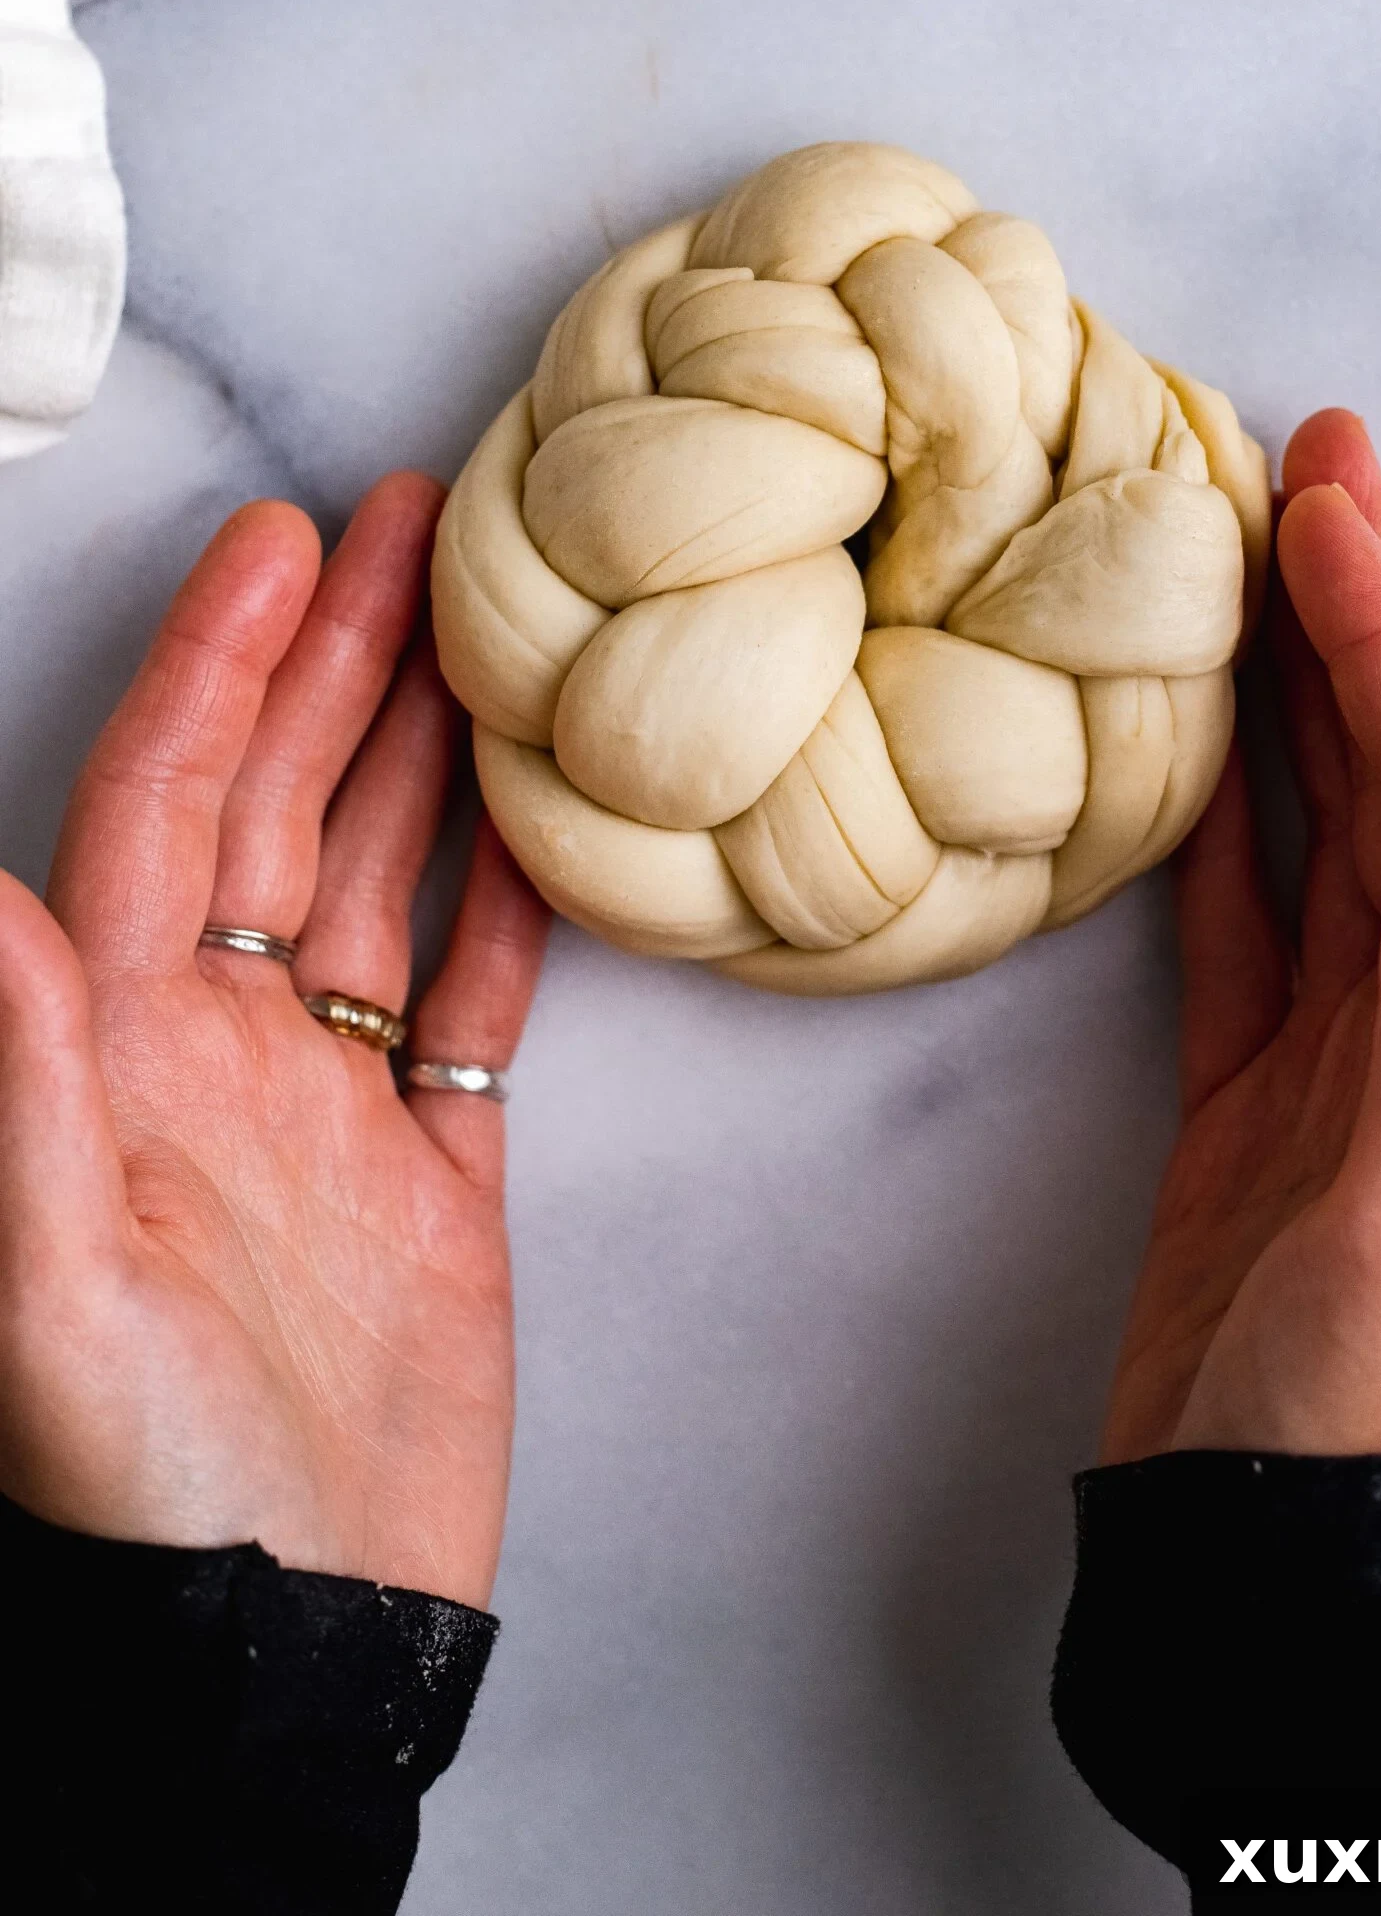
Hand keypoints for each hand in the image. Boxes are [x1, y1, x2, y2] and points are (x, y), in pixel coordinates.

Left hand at [0, 477, 549, 1606]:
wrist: (302, 1644)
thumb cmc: (159, 1499)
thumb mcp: (57, 1298)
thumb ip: (21, 1086)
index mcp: (125, 1058)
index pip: (164, 810)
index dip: (220, 670)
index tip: (284, 544)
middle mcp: (217, 1057)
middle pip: (279, 809)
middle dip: (336, 658)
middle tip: (413, 523)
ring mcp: (325, 1110)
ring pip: (379, 882)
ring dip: (424, 751)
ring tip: (484, 630)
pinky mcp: (426, 1179)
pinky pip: (473, 1006)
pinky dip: (510, 911)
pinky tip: (542, 829)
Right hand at [1104, 410, 1380, 1462]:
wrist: (1273, 1563)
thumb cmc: (1361, 1420)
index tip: (1333, 511)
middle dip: (1367, 619)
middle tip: (1316, 468)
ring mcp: (1351, 1060)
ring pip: (1327, 833)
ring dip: (1302, 694)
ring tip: (1258, 564)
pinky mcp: (1261, 1100)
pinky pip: (1249, 927)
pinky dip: (1230, 824)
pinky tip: (1208, 746)